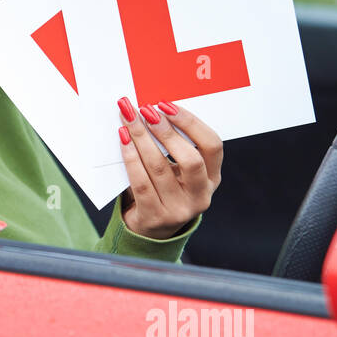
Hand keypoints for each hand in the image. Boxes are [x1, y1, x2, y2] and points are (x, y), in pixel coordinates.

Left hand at [116, 98, 222, 239]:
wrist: (149, 230)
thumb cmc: (164, 190)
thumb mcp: (179, 171)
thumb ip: (175, 147)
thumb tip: (154, 109)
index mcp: (212, 178)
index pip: (213, 146)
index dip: (191, 123)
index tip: (168, 106)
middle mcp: (200, 196)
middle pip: (190, 159)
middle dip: (166, 131)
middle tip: (146, 111)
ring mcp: (179, 209)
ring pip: (160, 168)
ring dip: (142, 139)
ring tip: (129, 120)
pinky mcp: (155, 217)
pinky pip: (140, 182)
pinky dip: (131, 158)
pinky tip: (123, 141)